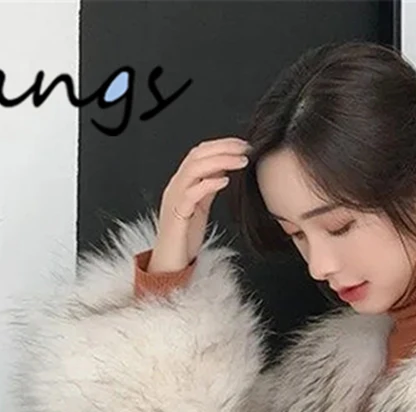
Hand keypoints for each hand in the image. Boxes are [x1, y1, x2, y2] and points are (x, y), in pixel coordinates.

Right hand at [153, 136, 250, 271]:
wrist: (170, 263)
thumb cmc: (185, 238)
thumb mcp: (201, 208)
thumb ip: (208, 188)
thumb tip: (223, 171)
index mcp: (182, 183)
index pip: (200, 153)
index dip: (221, 144)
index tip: (243, 144)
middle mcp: (176, 186)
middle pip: (197, 155)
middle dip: (223, 148)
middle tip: (246, 148)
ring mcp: (175, 199)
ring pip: (193, 169)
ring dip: (219, 161)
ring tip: (240, 161)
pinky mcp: (177, 215)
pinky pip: (191, 194)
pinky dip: (208, 184)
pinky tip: (224, 181)